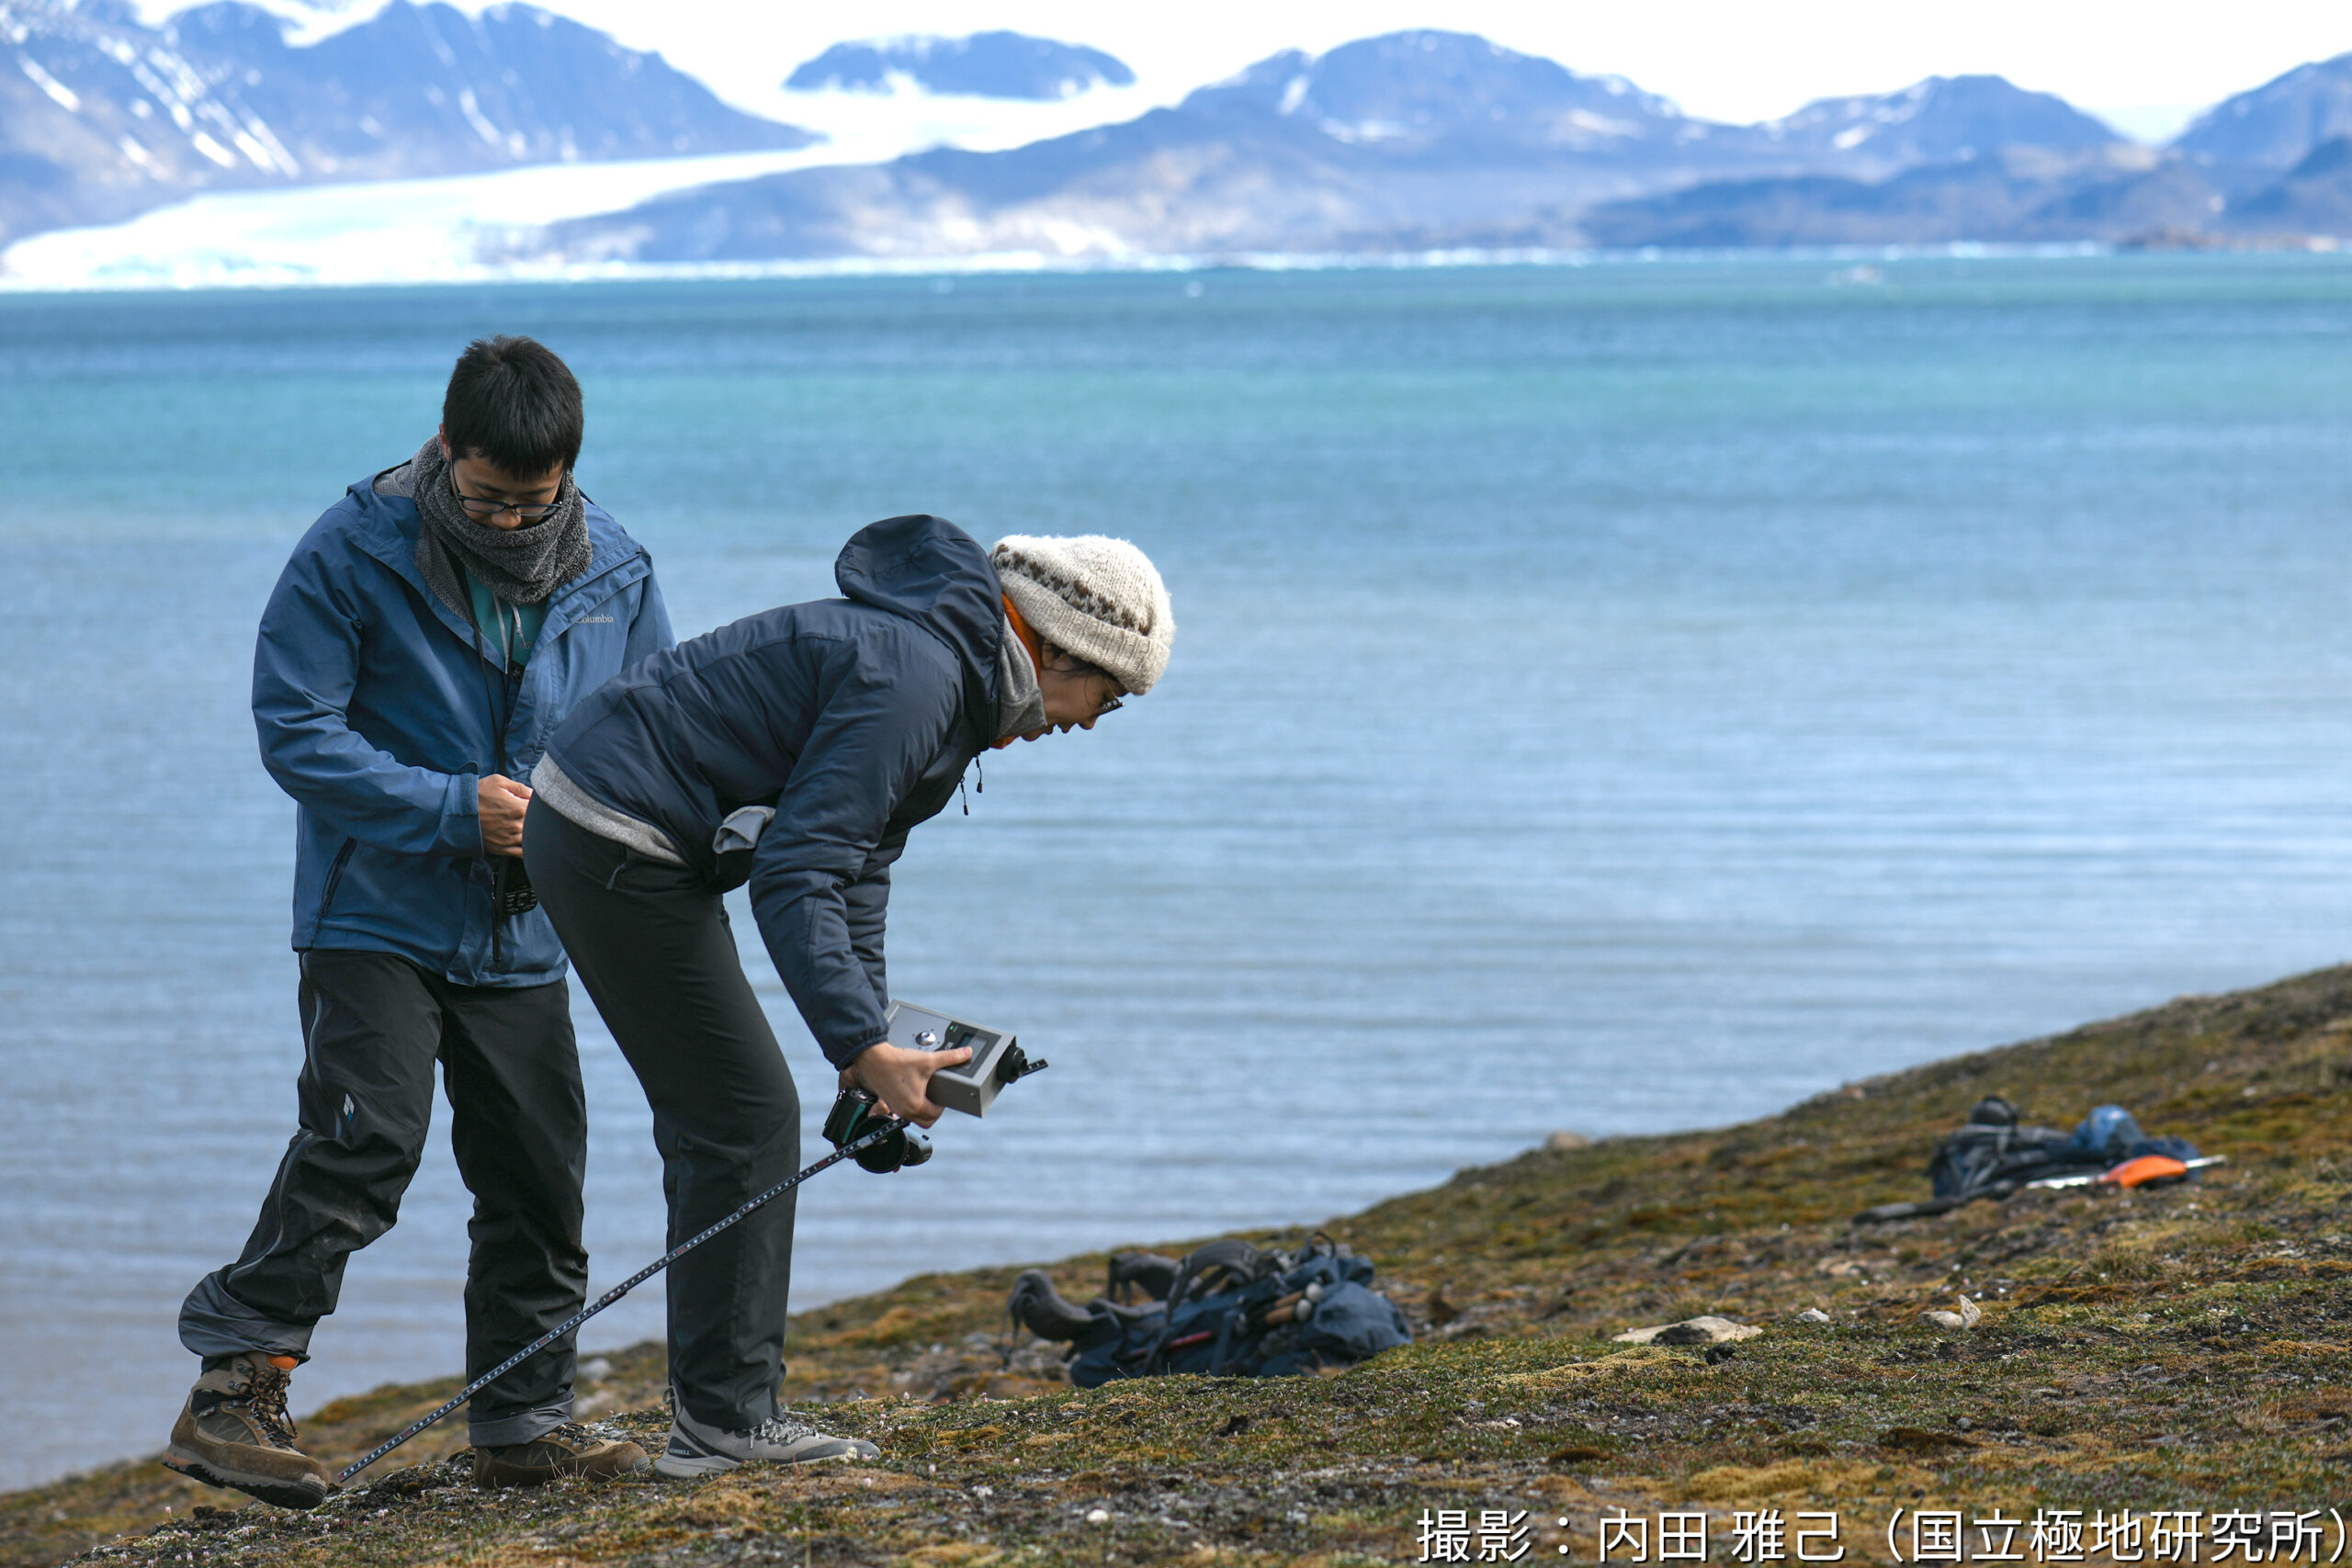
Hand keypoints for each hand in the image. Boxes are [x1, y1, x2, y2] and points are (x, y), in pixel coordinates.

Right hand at [478, 774, 531, 856]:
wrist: (456, 812)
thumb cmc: (476, 795)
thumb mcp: (498, 782)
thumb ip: (520, 787)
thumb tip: (534, 794)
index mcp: (518, 808)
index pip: (539, 809)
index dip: (538, 806)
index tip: (533, 803)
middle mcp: (516, 826)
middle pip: (538, 825)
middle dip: (537, 820)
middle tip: (533, 816)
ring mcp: (510, 839)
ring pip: (532, 840)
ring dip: (534, 834)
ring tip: (531, 828)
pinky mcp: (503, 849)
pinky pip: (522, 854)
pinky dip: (529, 851)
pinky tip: (531, 846)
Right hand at [839, 1043, 971, 1128]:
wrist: (874, 1058)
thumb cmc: (897, 1061)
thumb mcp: (928, 1060)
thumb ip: (950, 1057)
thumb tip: (966, 1053)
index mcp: (915, 1105)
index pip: (936, 1115)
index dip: (943, 1105)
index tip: (943, 1095)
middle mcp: (905, 1111)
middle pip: (926, 1121)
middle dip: (933, 1112)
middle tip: (936, 1098)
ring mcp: (895, 1108)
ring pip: (914, 1118)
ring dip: (922, 1110)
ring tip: (925, 1094)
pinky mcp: (888, 1103)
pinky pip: (904, 1112)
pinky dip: (911, 1106)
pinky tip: (912, 1092)